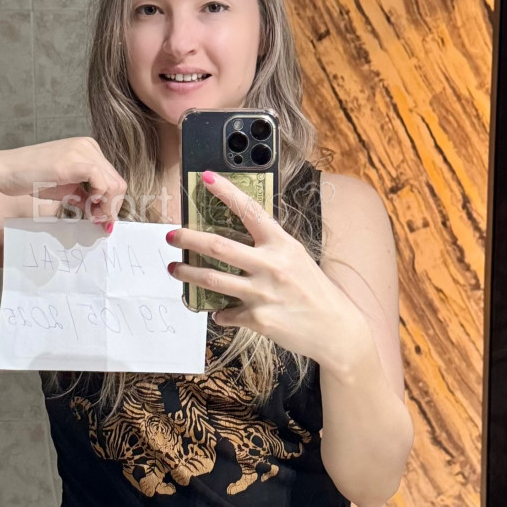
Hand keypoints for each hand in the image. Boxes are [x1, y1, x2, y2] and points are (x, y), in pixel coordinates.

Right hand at [0, 138, 126, 226]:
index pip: (112, 178)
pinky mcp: (74, 162)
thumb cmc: (31, 178)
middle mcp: (89, 146)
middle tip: (100, 224)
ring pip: (114, 184)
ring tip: (93, 219)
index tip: (102, 220)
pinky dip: (100, 201)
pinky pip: (102, 183)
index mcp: (88, 149)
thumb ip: (86, 196)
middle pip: (117, 182)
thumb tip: (105, 215)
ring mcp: (82, 151)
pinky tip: (88, 210)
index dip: (111, 203)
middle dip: (111, 207)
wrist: (4, 170)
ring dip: (107, 207)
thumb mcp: (66, 188)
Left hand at [166, 171, 371, 366]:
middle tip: (170, 235)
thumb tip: (234, 238)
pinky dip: (219, 313)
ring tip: (174, 270)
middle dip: (188, 238)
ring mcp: (263, 293)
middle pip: (217, 246)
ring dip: (187, 274)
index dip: (226, 192)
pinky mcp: (258, 319)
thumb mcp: (296, 258)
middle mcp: (271, 265)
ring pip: (212, 279)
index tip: (207, 178)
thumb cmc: (314, 290)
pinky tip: (219, 312)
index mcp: (282, 244)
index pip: (250, 210)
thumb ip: (268, 247)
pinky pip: (226, 313)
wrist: (335, 328)